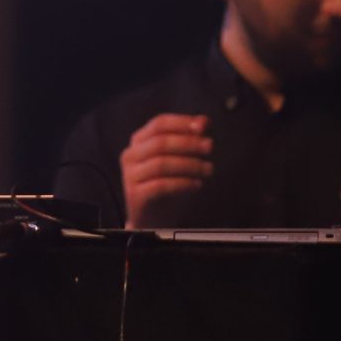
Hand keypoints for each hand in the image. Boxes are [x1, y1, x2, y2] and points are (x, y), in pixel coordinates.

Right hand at [120, 112, 213, 228]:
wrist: (153, 219)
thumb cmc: (168, 186)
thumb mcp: (181, 160)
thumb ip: (191, 139)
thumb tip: (204, 121)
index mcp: (139, 141)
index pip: (159, 124)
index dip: (181, 123)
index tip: (203, 127)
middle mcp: (131, 155)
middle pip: (160, 142)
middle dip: (188, 143)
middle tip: (210, 146)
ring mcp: (131, 175)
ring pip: (161, 164)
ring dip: (189, 165)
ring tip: (208, 169)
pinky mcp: (135, 195)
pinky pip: (160, 185)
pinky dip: (182, 183)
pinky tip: (197, 184)